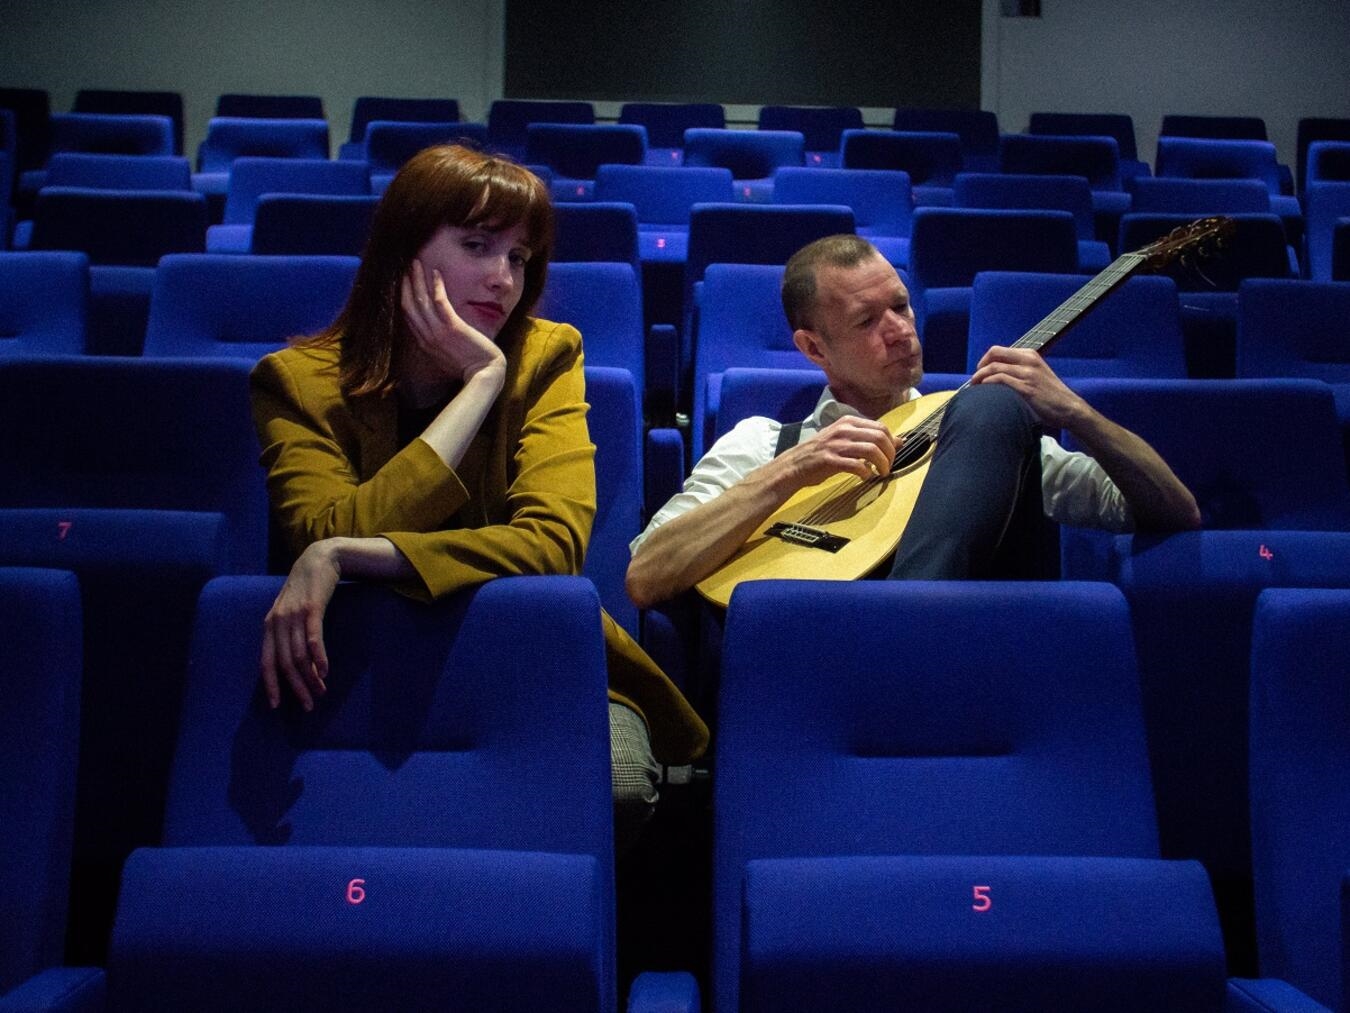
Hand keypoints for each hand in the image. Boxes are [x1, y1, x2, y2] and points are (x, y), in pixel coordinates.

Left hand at [260, 540, 341, 710]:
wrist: (319, 559)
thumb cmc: (305, 588)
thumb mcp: (289, 610)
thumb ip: (287, 632)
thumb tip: (294, 660)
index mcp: (270, 625)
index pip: (266, 662)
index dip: (270, 684)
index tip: (276, 705)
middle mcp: (278, 622)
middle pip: (285, 663)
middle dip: (296, 687)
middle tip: (308, 705)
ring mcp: (294, 615)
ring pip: (299, 655)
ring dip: (311, 677)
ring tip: (321, 691)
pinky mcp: (312, 609)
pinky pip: (313, 638)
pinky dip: (319, 657)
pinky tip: (325, 671)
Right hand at [400, 259, 505, 382]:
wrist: (484, 375)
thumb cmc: (469, 367)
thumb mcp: (446, 355)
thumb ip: (438, 342)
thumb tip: (437, 330)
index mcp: (424, 343)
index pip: (408, 315)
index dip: (404, 296)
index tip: (403, 281)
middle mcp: (426, 336)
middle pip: (409, 305)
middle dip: (406, 283)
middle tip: (405, 266)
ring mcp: (438, 332)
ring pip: (421, 300)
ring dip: (417, 279)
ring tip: (416, 262)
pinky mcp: (453, 327)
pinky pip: (440, 302)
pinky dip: (437, 285)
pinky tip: (436, 272)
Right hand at [779, 415, 896, 489]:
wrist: (794, 464)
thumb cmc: (821, 453)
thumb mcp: (846, 439)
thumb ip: (870, 438)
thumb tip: (900, 440)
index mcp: (848, 421)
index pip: (881, 427)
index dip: (892, 443)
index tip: (892, 456)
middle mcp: (843, 429)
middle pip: (879, 437)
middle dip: (890, 454)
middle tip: (888, 467)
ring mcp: (836, 444)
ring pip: (871, 450)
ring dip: (882, 464)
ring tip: (882, 473)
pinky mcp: (830, 460)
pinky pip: (856, 465)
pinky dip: (866, 472)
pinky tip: (865, 477)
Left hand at [969, 345, 1087, 428]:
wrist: (1069, 408)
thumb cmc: (1051, 395)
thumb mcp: (1037, 374)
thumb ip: (1020, 370)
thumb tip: (997, 374)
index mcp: (1030, 355)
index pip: (999, 350)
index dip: (985, 360)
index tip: (980, 371)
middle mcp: (1028, 360)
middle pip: (994, 354)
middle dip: (980, 366)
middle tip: (975, 379)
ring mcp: (1027, 373)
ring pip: (994, 367)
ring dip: (980, 377)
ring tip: (975, 387)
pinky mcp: (1026, 388)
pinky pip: (1000, 380)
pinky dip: (988, 383)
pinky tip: (984, 390)